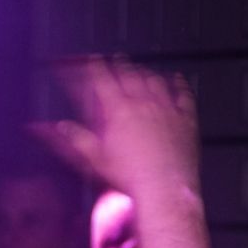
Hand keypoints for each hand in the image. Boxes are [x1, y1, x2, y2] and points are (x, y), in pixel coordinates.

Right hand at [31, 57, 199, 195]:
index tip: (94, 60)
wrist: (164, 188)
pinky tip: (178, 79)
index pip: (105, 81)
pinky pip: (184, 95)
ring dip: (146, 73)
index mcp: (119, 112)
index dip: (98, 68)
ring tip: (141, 69)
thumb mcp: (95, 159)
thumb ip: (77, 139)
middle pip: (130, 76)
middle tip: (116, 59)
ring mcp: (167, 110)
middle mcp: (144, 105)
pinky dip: (180, 85)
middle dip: (121, 65)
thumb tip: (62, 126)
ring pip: (155, 82)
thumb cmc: (129, 177)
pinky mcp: (186, 120)